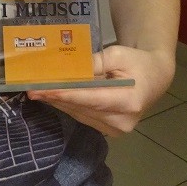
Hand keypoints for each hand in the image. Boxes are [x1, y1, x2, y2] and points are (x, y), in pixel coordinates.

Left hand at [26, 44, 174, 135]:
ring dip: (59, 103)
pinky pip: (84, 117)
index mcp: (128, 101)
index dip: (65, 95)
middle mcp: (123, 120)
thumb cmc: (136, 62)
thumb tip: (69, 70)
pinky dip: (69, 106)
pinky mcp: (110, 131)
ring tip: (38, 92)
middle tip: (32, 89)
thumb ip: (94, 63)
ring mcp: (117, 129)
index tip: (42, 91)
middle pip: (82, 108)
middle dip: (56, 98)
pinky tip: (54, 98)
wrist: (154, 78)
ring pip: (80, 114)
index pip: (90, 98)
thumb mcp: (117, 54)